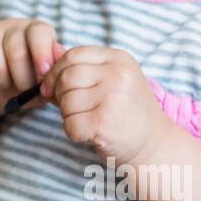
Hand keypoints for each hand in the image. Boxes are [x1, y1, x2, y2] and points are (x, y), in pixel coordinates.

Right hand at [0, 19, 64, 115]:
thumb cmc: (25, 84)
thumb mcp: (44, 82)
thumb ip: (55, 73)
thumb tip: (63, 62)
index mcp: (35, 31)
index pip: (39, 33)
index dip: (42, 53)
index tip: (44, 73)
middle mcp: (12, 26)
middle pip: (16, 52)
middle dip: (21, 79)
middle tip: (23, 88)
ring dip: (0, 82)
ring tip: (4, 84)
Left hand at [39, 45, 170, 163]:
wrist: (155, 146)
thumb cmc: (126, 112)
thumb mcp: (111, 81)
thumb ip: (82, 69)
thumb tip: (44, 59)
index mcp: (119, 59)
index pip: (73, 55)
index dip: (56, 71)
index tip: (53, 87)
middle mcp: (118, 75)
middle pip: (66, 78)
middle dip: (61, 95)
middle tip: (74, 109)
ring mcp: (113, 99)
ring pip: (66, 102)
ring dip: (69, 115)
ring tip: (89, 120)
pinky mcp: (104, 124)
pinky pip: (70, 125)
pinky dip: (74, 133)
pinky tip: (90, 134)